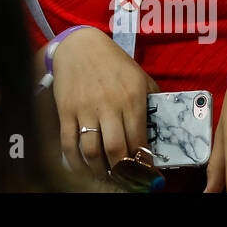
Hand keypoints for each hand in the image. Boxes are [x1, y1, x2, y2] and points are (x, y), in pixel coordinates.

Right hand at [50, 26, 159, 182]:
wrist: (80, 45)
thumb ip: (151, 102)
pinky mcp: (66, 110)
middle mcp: (109, 105)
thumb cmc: (113, 63)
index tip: (146, 177)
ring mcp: (85, 108)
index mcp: (132, 98)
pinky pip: (69, 143)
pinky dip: (75, 162)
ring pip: (92, 151)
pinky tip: (83, 169)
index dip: (143, 165)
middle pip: (116, 150)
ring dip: (100, 172)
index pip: (139, 141)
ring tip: (106, 178)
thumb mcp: (139, 77)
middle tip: (126, 181)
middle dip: (122, 172)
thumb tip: (160, 131)